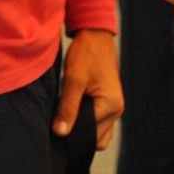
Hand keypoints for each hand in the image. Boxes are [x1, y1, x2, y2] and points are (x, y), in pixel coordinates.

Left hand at [52, 29, 122, 151]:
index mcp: (111, 105)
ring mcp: (114, 106)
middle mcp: (117, 109)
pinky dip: (87, 121)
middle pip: (96, 138)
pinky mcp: (109, 102)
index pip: (90, 136)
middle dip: (78, 133)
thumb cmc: (86, 53)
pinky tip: (73, 109)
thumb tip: (60, 133)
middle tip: (61, 118)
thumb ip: (67, 108)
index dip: (71, 133)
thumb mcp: (73, 80)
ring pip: (98, 132)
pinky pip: (99, 122)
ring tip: (68, 112)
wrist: (95, 34)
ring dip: (83, 127)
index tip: (56, 126)